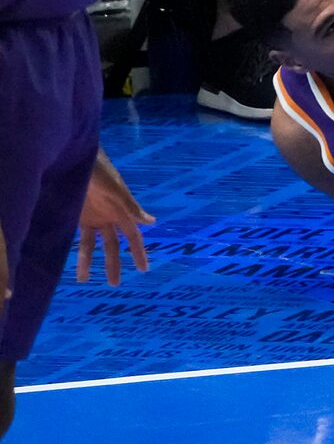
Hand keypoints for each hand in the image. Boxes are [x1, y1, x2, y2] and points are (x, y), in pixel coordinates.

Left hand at [75, 154, 149, 285]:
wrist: (77, 158)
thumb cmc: (100, 170)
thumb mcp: (115, 188)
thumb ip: (130, 205)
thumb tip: (152, 223)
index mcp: (122, 211)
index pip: (133, 237)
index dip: (139, 252)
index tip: (144, 269)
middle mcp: (110, 217)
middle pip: (113, 246)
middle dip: (115, 264)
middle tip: (115, 284)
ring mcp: (94, 217)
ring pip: (93, 245)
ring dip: (90, 262)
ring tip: (84, 280)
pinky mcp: (78, 216)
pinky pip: (79, 238)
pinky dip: (77, 250)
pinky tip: (71, 263)